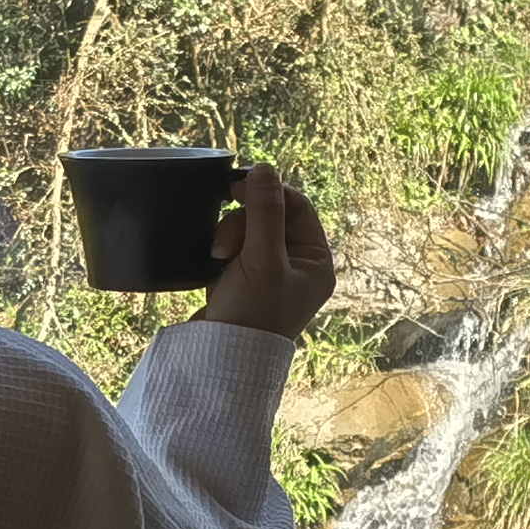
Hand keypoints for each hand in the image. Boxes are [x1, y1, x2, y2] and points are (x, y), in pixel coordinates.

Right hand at [198, 164, 334, 341]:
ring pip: (247, 231)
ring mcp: (269, 275)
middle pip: (269, 217)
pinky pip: (234, 250)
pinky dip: (222, 253)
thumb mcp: (261, 258)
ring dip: (229, 237)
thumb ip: (263, 211)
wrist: (219, 360)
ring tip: (217, 259)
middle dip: (242, 224)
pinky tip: (214, 267)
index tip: (238, 188)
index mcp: (315, 262)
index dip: (268, 193)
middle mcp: (297, 267)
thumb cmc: (252, 314)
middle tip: (224, 244)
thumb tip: (265, 168)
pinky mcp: (244, 283)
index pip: (297, 207)